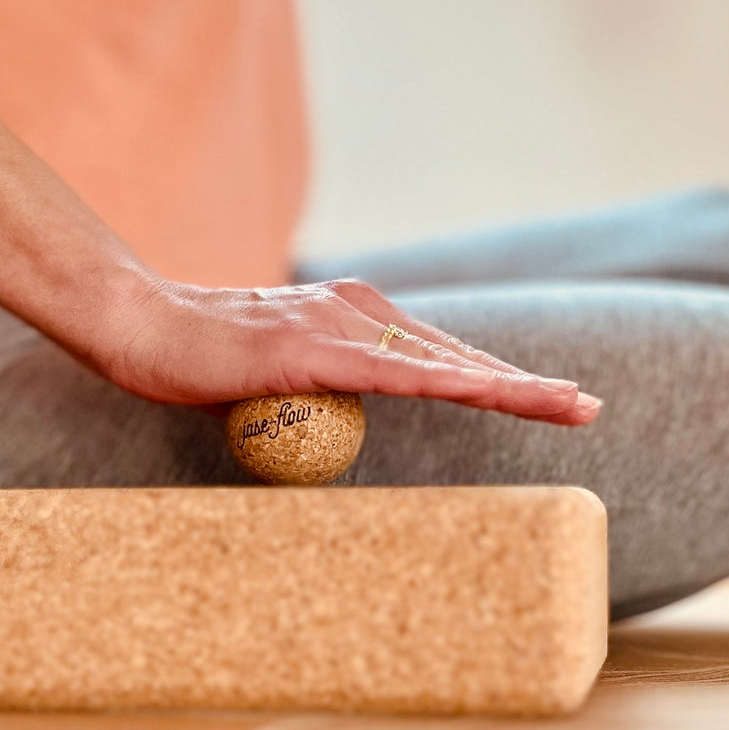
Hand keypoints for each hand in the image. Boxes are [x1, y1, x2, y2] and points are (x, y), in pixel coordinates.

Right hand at [103, 276, 603, 425]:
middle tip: (588, 407)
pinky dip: (446, 384)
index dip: (500, 376)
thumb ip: (323, 386)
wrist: (140, 326)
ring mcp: (337, 325)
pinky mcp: (311, 347)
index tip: (553, 399)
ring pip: (441, 362)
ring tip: (566, 405)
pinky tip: (488, 393)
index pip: (442, 354)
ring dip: (509, 384)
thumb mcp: (280, 374)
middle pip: (457, 354)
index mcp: (355, 317)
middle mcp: (358, 310)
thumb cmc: (202, 358)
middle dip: (526, 383)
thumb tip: (341, 419)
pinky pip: (392, 373)